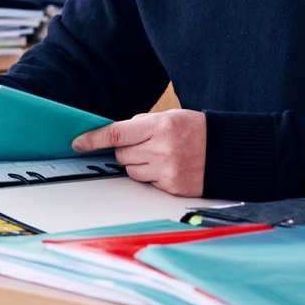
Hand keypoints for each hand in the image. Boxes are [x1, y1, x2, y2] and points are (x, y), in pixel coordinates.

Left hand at [72, 109, 206, 197]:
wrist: (227, 152)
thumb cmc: (196, 130)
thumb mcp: (170, 117)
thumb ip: (141, 125)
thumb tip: (115, 135)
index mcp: (161, 127)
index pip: (117, 133)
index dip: (94, 138)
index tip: (78, 142)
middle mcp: (162, 149)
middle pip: (122, 153)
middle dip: (127, 149)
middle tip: (145, 144)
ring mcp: (166, 171)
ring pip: (131, 170)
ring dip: (137, 163)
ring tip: (159, 155)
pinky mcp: (171, 187)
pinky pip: (146, 183)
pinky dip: (151, 175)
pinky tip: (168, 167)